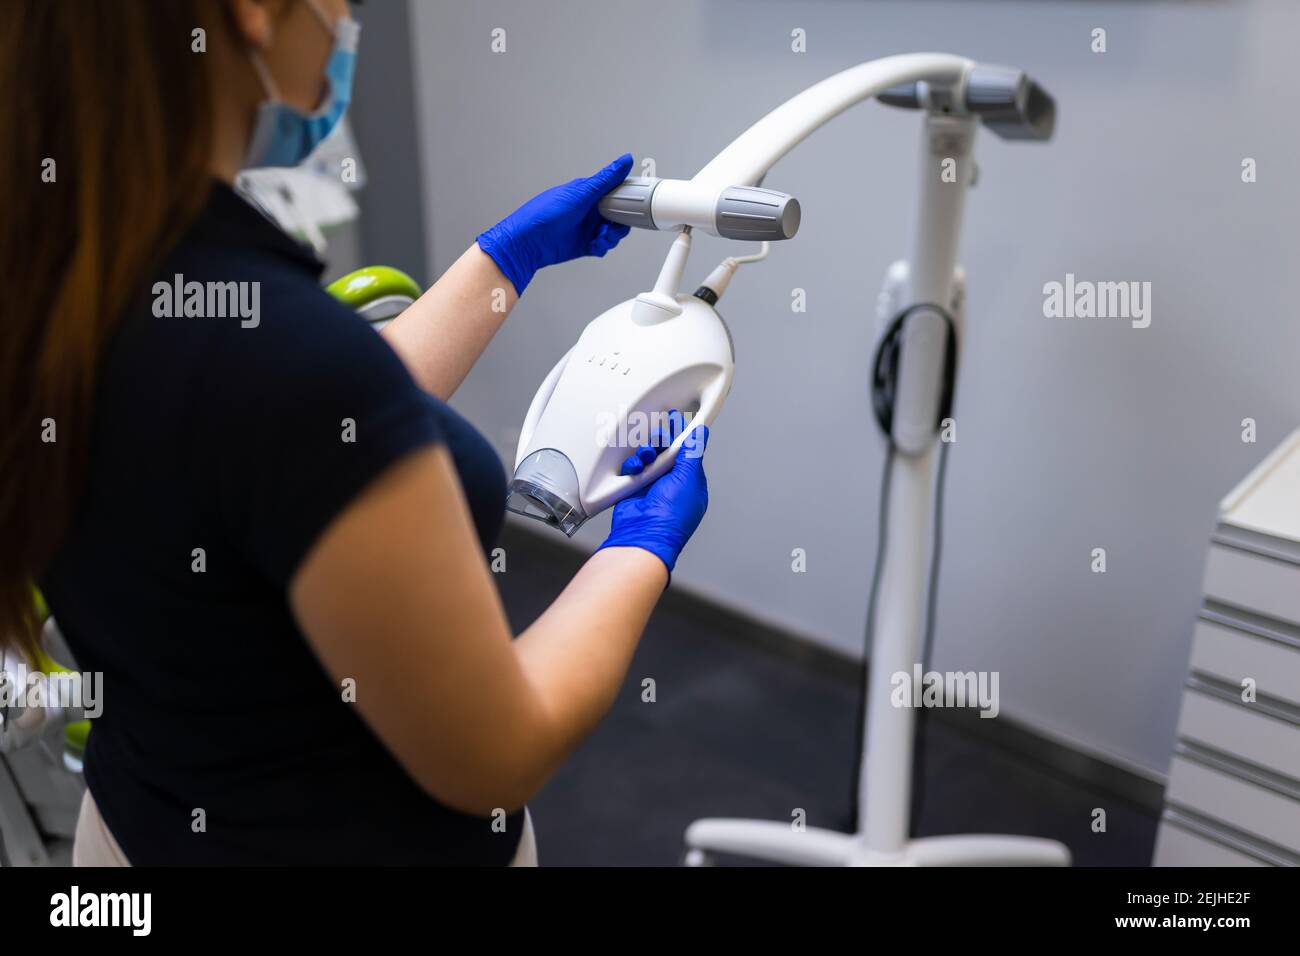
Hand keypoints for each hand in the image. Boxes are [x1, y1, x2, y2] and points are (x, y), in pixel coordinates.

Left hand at [476, 153, 633, 294]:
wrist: (528, 242)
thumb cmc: (544, 213)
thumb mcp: (580, 192)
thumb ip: (606, 179)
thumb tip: (624, 161)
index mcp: (589, 193)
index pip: (617, 192)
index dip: (627, 198)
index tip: (634, 203)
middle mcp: (589, 210)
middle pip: (618, 215)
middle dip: (620, 221)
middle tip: (612, 224)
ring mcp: (586, 228)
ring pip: (612, 232)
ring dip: (611, 236)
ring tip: (600, 236)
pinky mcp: (584, 244)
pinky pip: (602, 246)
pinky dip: (602, 246)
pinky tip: (593, 244)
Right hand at [598, 412, 709, 577]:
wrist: (644, 533)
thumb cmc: (671, 514)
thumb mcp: (687, 477)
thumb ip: (691, 452)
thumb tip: (700, 433)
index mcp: (690, 482)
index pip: (687, 451)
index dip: (681, 433)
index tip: (675, 417)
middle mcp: (671, 483)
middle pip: (665, 451)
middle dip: (660, 443)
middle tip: (657, 439)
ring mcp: (652, 486)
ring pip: (648, 457)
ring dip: (646, 453)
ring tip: (646, 457)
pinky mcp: (634, 488)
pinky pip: (633, 468)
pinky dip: (633, 465)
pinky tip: (635, 467)